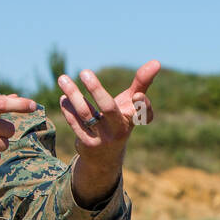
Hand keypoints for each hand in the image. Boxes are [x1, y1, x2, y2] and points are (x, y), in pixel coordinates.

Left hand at [57, 60, 160, 206]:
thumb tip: (157, 62)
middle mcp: (119, 130)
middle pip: (109, 108)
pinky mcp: (88, 144)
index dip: (143, 106)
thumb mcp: (131, 103)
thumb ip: (142, 82)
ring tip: (62, 78)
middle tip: (84, 71)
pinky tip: (64, 97)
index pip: (143, 114)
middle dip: (96, 89)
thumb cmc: (120, 121)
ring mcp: (103, 138)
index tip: (138, 94)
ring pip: (86, 113)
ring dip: (73, 94)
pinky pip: (75, 123)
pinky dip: (68, 108)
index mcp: (133, 119)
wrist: (105, 157)